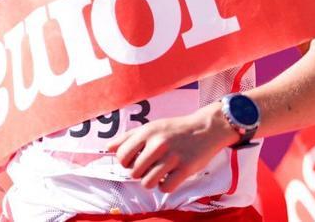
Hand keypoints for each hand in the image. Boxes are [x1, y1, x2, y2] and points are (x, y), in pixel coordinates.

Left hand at [108, 105, 235, 191]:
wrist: (206, 128)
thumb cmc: (175, 129)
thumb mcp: (152, 127)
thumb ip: (129, 137)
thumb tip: (108, 148)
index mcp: (147, 132)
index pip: (122, 156)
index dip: (126, 162)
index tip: (136, 160)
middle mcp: (158, 144)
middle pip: (134, 172)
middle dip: (140, 172)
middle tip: (151, 165)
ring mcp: (172, 157)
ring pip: (147, 183)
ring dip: (152, 181)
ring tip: (160, 173)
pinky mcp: (185, 169)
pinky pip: (165, 188)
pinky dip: (166, 186)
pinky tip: (171, 176)